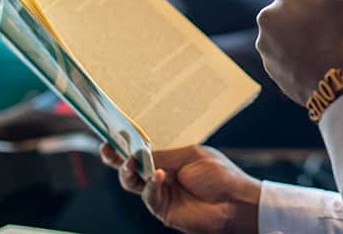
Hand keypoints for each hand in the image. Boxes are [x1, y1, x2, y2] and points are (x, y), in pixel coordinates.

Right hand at [100, 144, 260, 233]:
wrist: (235, 201)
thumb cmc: (220, 175)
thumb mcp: (191, 156)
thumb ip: (165, 155)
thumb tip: (139, 152)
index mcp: (170, 158)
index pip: (143, 149)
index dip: (127, 143)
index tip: (113, 134)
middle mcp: (161, 174)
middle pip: (131, 166)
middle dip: (116, 158)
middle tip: (107, 149)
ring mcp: (160, 192)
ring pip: (133, 182)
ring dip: (128, 171)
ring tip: (131, 161)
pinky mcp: (162, 208)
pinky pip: (149, 195)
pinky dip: (151, 185)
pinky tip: (159, 176)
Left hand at [256, 0, 342, 105]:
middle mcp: (269, 13)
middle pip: (292, 3)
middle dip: (309, 9)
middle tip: (332, 23)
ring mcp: (266, 42)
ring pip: (285, 28)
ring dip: (300, 31)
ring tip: (325, 45)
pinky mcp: (269, 66)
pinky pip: (283, 52)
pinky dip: (295, 52)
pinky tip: (315, 60)